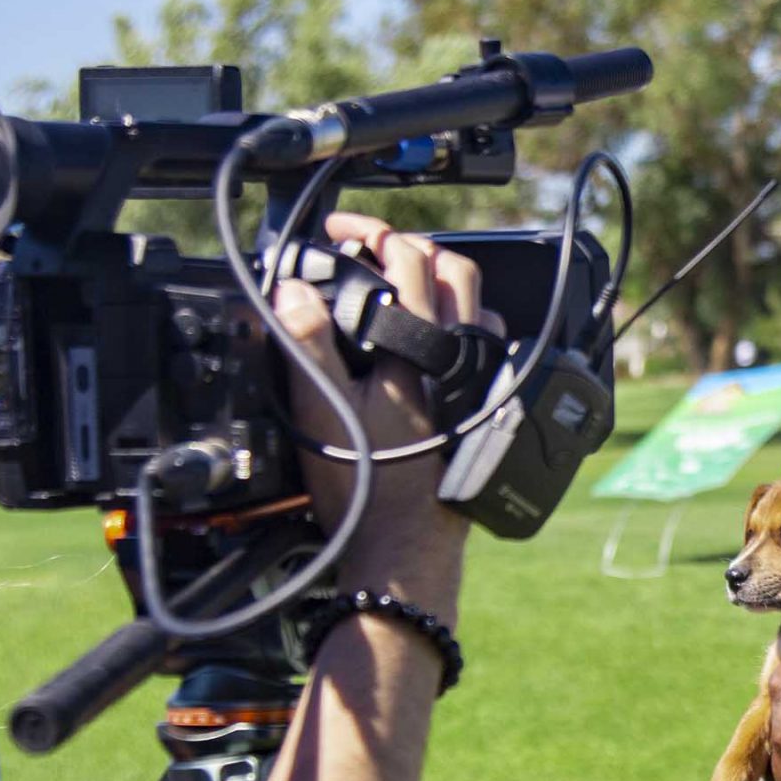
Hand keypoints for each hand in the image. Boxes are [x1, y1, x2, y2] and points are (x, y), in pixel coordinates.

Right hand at [276, 212, 496, 616]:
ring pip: (477, 310)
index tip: (343, 232)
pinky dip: (461, 330)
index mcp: (422, 347)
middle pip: (455, 273)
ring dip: (444, 287)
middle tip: (374, 251)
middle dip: (414, 248)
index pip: (410, 260)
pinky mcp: (485, 410)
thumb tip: (295, 291)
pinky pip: (484, 351)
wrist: (404, 548)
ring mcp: (480, 384)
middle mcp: (461, 358)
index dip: (374, 233)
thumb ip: (306, 345)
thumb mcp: (319, 410)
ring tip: (404, 288)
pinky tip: (435, 344)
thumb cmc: (366, 486)